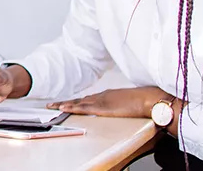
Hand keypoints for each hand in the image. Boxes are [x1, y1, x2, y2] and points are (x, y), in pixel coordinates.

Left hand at [48, 86, 171, 117]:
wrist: (149, 98)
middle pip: (80, 99)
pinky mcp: (102, 107)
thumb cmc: (144, 100)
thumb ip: (122, 103)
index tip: (67, 102)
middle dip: (66, 102)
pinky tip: (64, 108)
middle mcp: (102, 96)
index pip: (88, 98)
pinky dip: (72, 108)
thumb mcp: (129, 102)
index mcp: (108, 95)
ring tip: (53, 106)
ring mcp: (101, 101)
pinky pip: (83, 108)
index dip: (77, 101)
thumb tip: (122, 106)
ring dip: (65, 104)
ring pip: (78, 103)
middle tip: (53, 104)